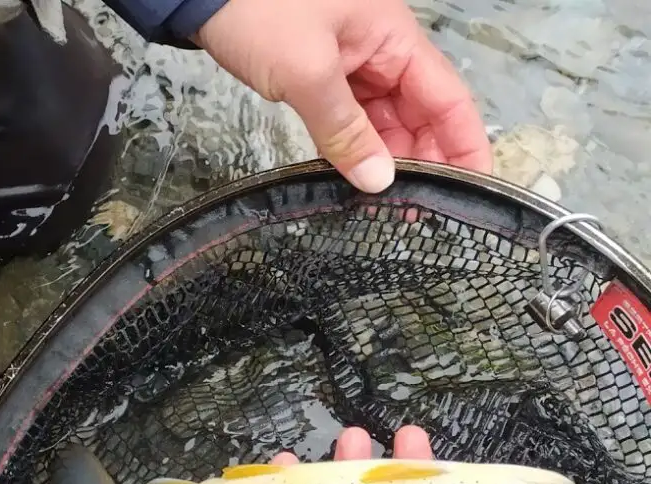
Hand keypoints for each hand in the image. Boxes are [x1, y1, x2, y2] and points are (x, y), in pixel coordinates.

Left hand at [192, 0, 492, 192]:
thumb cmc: (260, 10)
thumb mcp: (307, 73)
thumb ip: (345, 130)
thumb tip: (379, 181)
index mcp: (395, 40)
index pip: (448, 100)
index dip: (465, 147)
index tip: (473, 192)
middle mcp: (382, 52)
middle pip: (420, 115)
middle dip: (423, 162)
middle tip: (415, 213)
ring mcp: (352, 65)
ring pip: (384, 122)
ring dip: (385, 161)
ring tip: (384, 208)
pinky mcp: (321, 77)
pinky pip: (349, 120)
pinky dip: (353, 149)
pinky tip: (351, 181)